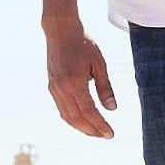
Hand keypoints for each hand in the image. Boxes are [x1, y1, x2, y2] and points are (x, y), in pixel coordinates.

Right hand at [43, 18, 115, 137]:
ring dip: (82, 127)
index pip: (89, 112)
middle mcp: (62, 88)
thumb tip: (112, 109)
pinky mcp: (51, 86)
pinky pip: (61, 108)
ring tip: (96, 131)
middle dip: (92, 130)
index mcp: (74, 82)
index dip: (100, 125)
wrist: (60, 30)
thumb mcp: (98, 63)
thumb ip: (105, 87)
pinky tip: (82, 119)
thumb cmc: (83, 43)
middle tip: (105, 135)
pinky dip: (72, 118)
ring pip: (67, 116)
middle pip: (77, 118)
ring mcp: (54, 88)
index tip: (111, 134)